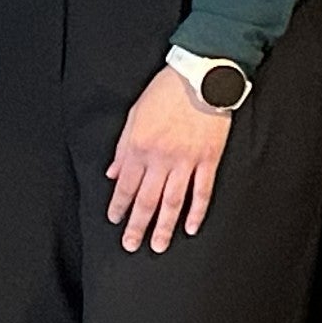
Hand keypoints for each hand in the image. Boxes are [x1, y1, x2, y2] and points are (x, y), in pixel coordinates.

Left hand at [106, 66, 232, 253]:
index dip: (119, 205)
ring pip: (173, 202)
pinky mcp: (208, 159)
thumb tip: (113, 173)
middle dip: (138, 225)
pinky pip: (202, 191)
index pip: (126, 185)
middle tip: (131, 246)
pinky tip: (190, 227)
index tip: (115, 220)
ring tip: (159, 246)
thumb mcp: (135, 115)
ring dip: (164, 226)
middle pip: (147, 200)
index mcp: (140, 146)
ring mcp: (187, 161)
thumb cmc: (165, 92)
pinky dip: (196, 212)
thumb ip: (123, 147)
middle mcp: (161, 158)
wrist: (200, 76)